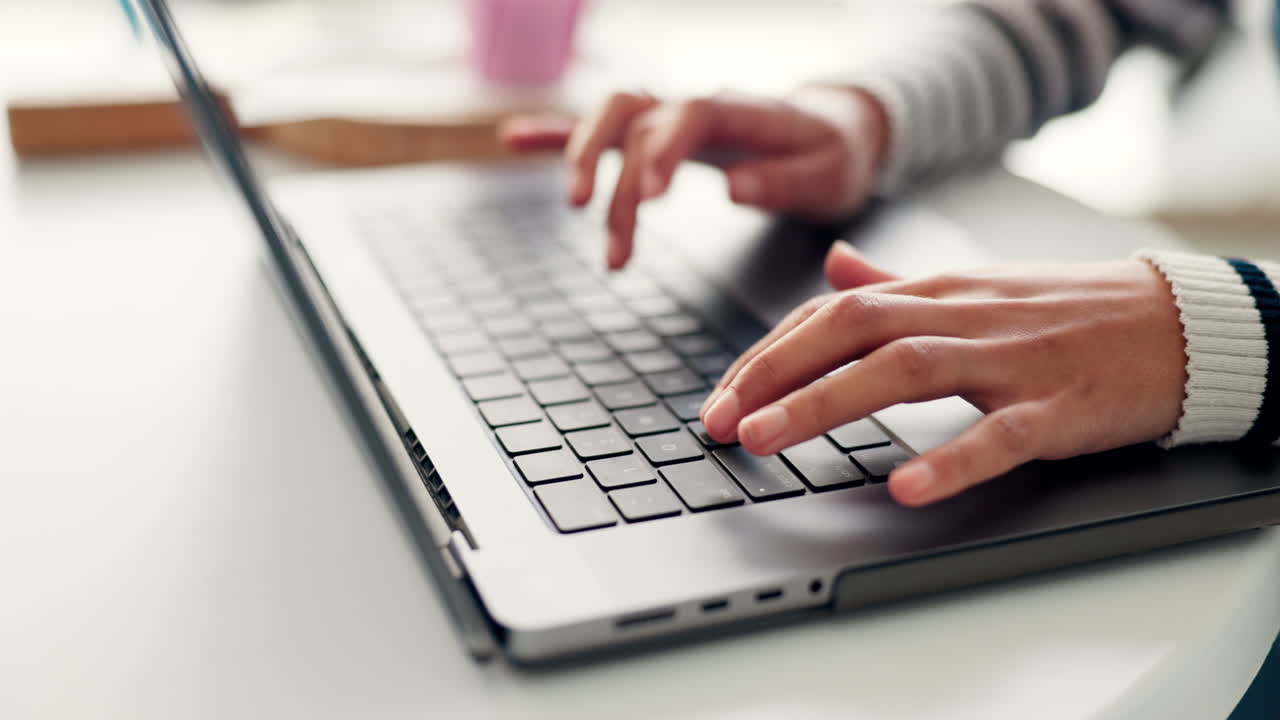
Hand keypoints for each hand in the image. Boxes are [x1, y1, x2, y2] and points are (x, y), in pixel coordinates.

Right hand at [500, 88, 889, 268]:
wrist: (835, 127)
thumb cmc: (833, 153)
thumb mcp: (830, 174)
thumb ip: (785, 180)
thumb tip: (734, 187)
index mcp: (741, 110)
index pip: (689, 117)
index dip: (662, 153)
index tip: (649, 199)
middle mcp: (697, 105)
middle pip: (638, 119)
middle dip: (610, 166)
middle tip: (600, 224)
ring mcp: (673, 116)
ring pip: (613, 116)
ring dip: (582, 153)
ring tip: (573, 206)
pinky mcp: (660, 133)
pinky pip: (606, 126)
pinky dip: (559, 130)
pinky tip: (516, 139)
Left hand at [699, 242, 1188, 506]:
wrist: (1171, 322)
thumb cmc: (1061, 311)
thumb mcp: (970, 288)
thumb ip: (894, 284)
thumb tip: (831, 269)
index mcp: (934, 292)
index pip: (830, 314)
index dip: (767, 354)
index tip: (719, 396)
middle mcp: (959, 316)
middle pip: (850, 331)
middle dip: (773, 373)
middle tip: (718, 422)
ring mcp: (1008, 360)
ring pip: (904, 370)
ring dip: (826, 403)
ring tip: (767, 439)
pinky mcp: (1056, 406)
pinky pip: (998, 433)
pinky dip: (948, 460)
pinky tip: (904, 486)